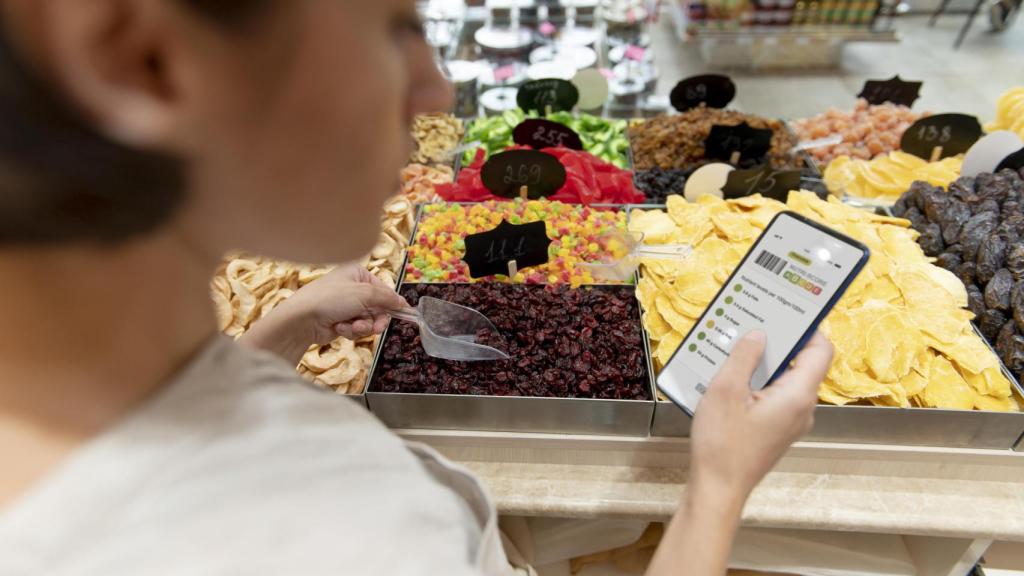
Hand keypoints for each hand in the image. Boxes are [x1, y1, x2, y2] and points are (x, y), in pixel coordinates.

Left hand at [297, 264, 409, 342]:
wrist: (302, 319)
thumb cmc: (331, 299)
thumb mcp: (365, 294)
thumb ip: (387, 298)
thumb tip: (404, 303)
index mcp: (357, 274)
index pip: (383, 289)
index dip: (392, 303)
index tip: (402, 313)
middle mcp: (353, 288)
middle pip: (378, 307)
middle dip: (375, 319)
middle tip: (377, 328)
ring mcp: (346, 306)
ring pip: (368, 321)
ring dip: (362, 327)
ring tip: (352, 327)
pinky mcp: (341, 321)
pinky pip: (356, 328)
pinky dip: (351, 330)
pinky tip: (340, 328)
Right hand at [689, 330, 832, 501]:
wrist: (718, 488)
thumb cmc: (722, 444)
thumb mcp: (726, 391)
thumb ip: (744, 357)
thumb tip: (759, 334)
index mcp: (797, 395)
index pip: (821, 350)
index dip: (808, 328)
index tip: (786, 312)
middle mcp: (802, 408)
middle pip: (802, 363)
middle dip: (777, 343)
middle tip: (751, 326)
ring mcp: (791, 421)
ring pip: (785, 380)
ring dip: (762, 364)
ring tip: (734, 351)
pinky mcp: (777, 429)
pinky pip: (774, 396)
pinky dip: (757, 383)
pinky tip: (731, 380)